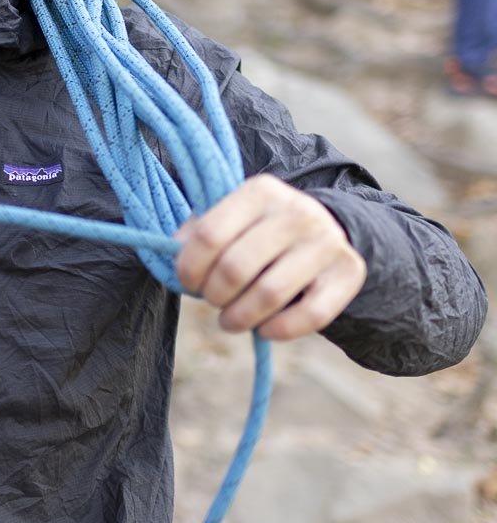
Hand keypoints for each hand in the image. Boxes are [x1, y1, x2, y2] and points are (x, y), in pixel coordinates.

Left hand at [174, 174, 366, 340]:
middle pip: (235, 269)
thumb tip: (172, 254)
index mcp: (259, 191)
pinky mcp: (349, 272)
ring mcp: (327, 241)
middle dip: (213, 296)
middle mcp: (297, 211)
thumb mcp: (227, 219)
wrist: (323, 232)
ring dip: (239, 318)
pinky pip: (309, 315)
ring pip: (269, 294)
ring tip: (230, 320)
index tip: (188, 282)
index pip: (209, 236)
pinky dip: (278, 330)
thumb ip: (195, 234)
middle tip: (212, 301)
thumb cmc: (257, 231)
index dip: (189, 269)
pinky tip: (264, 329)